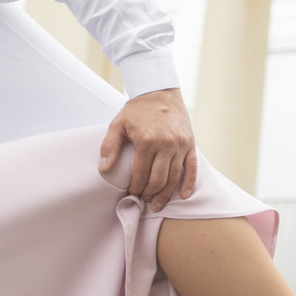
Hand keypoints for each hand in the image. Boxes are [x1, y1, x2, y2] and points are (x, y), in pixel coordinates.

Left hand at [100, 87, 195, 211]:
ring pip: (174, 177)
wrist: (159, 91)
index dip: (136, 188)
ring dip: (166, 194)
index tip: (131, 195)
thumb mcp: (118, 124)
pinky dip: (189, 183)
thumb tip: (104, 169)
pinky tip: (184, 195)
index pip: (141, 174)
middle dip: (150, 194)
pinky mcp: (190, 143)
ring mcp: (180, 144)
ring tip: (158, 205)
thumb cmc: (137, 109)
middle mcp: (166, 144)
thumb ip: (109, 147)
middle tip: (144, 201)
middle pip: (159, 179)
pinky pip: (192, 167)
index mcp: (147, 141)